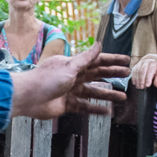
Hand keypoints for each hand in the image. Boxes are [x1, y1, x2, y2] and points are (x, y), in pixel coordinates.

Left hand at [10, 46, 130, 118]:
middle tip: (128, 76)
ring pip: (93, 92)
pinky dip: (96, 109)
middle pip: (97, 75)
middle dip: (113, 75)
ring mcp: (70, 91)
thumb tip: (99, 44)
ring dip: (108, 94)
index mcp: (73, 64)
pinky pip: (85, 107)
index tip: (126, 61)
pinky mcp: (67, 105)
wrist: (28, 97)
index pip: (97, 60)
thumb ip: (85, 58)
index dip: (112, 60)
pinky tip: (107, 111)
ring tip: (122, 97)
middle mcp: (73, 76)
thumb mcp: (69, 66)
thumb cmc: (46, 79)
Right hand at [130, 54, 156, 88]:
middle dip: (141, 80)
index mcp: (154, 63)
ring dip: (137, 79)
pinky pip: (133, 71)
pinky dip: (133, 77)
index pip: (150, 71)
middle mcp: (146, 62)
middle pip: (142, 71)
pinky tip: (134, 83)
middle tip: (141, 87)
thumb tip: (156, 84)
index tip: (147, 85)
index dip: (148, 79)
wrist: (152, 63)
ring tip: (138, 86)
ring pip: (137, 71)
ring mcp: (140, 63)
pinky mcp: (136, 65)